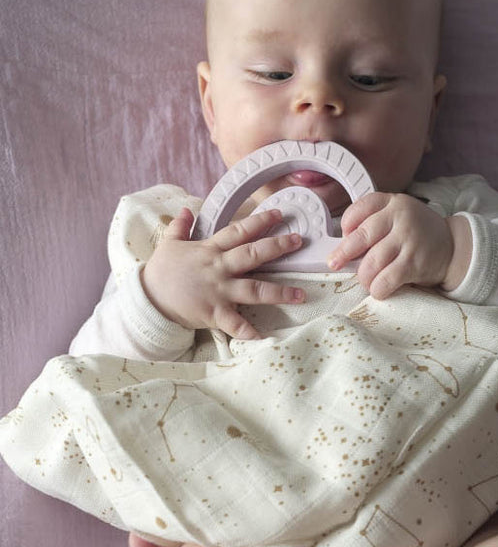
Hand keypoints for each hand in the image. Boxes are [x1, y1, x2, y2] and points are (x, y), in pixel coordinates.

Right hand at [142, 207, 305, 339]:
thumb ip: (180, 226)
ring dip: (279, 292)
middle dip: (277, 247)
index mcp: (209, 250)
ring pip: (254, 289)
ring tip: (301, 294)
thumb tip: (187, 210)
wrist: (148, 300)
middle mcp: (218, 269)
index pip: (238, 231)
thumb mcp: (168, 244)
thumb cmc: (161, 272)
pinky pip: (235, 324)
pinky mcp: (214, 313)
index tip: (279, 215)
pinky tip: (265, 336)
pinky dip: (249, 331)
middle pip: (251, 255)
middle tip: (298, 241)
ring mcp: (218, 291)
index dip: (259, 221)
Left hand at [327, 193, 460, 299]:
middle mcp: (400, 218)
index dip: (347, 224)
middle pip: (362, 235)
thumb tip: (344, 250)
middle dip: (344, 253)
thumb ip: (374, 225)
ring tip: (365, 280)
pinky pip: (388, 279)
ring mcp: (409, 240)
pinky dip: (378, 288)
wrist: (453, 246)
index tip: (344, 236)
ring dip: (363, 276)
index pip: (361, 208)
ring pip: (373, 261)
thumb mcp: (398, 217)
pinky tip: (378, 290)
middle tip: (335, 263)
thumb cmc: (417, 233)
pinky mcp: (415, 262)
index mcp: (392, 203)